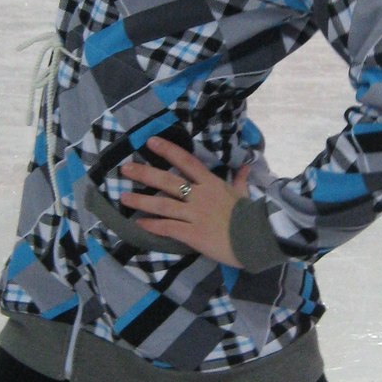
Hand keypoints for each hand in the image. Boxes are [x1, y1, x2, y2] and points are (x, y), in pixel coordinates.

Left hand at [118, 136, 251, 265]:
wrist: (257, 240)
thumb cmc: (250, 217)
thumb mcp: (244, 195)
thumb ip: (240, 180)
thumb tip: (246, 165)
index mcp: (211, 183)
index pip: (187, 161)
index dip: (168, 150)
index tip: (151, 142)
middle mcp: (200, 196)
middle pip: (167, 181)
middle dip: (144, 173)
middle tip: (125, 169)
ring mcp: (195, 215)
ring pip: (162, 205)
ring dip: (141, 201)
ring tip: (124, 197)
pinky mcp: (192, 234)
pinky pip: (168, 227)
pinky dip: (152, 225)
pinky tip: (138, 223)